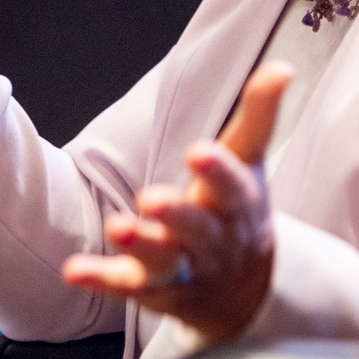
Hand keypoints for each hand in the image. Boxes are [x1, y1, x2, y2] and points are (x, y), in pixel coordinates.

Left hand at [61, 61, 291, 342]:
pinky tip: (74, 269)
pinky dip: (102, 277)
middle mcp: (214, 240)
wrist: (246, 289)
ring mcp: (185, 268)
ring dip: (141, 245)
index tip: (197, 151)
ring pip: (165, 262)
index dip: (217, 169)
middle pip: (197, 229)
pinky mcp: (155, 290)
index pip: (232, 185)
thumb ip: (259, 114)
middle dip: (176, 214)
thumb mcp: (249, 161)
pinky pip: (128, 286)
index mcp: (237, 203)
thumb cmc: (239, 208)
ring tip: (117, 227)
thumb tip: (283, 68)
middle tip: (149, 198)